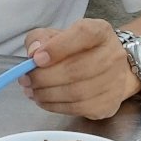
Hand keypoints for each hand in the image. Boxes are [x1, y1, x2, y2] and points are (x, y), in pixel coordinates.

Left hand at [20, 19, 139, 119]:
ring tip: (31, 91)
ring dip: (47, 94)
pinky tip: (44, 100)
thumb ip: (40, 38)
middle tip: (25, 80)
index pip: (83, 34)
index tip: (36, 59)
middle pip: (77, 69)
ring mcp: (115, 81)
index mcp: (100, 31)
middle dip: (45, 77)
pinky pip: (78, 109)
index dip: (58, 47)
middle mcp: (113, 55)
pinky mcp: (109, 104)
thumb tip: (33, 52)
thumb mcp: (55, 35)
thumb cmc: (76, 50)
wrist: (107, 71)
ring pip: (77, 92)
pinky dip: (55, 106)